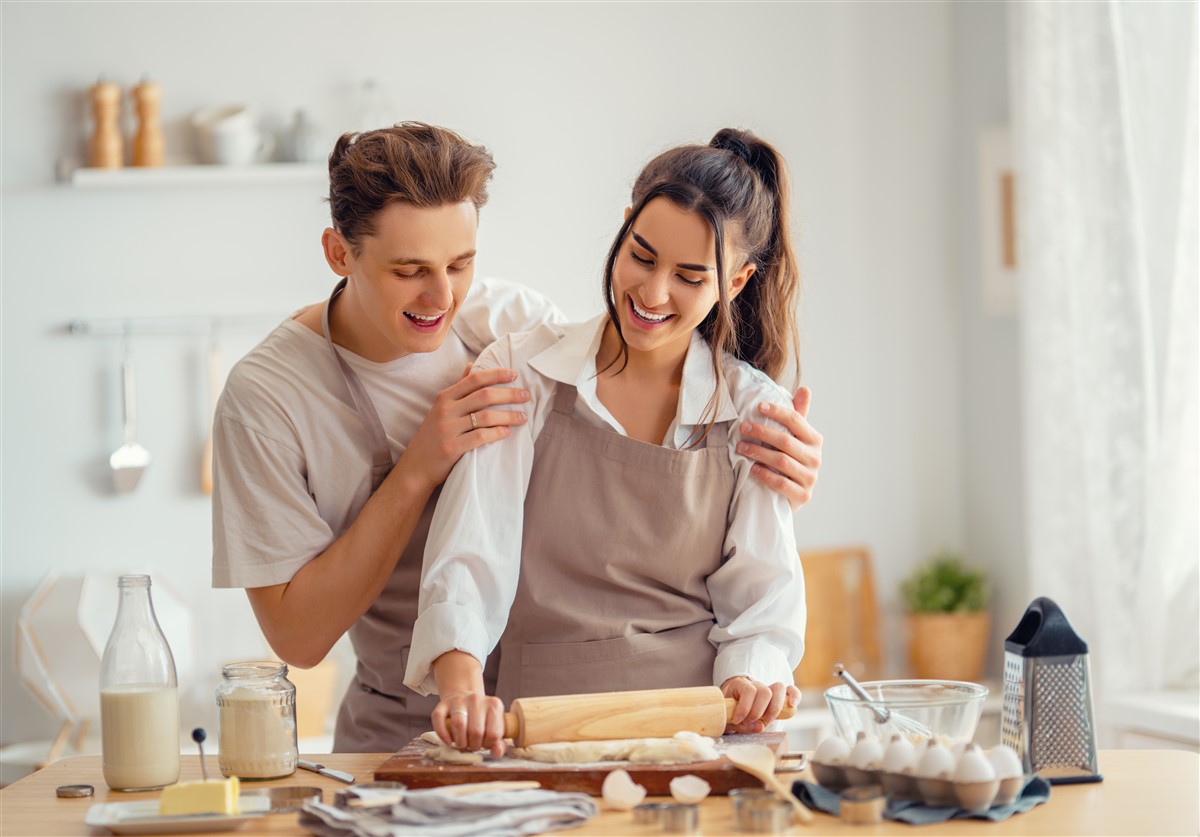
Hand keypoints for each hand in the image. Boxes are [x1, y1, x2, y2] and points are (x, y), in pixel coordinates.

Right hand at [397, 364, 529, 490]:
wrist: (416, 466)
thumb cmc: (432, 436)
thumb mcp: (441, 408)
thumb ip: (457, 387)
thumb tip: (471, 365)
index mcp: (445, 398)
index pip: (475, 380)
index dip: (496, 374)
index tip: (514, 374)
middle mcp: (446, 410)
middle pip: (484, 395)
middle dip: (509, 394)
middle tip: (526, 395)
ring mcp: (448, 429)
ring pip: (486, 416)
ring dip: (508, 416)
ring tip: (523, 417)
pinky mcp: (452, 448)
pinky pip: (480, 437)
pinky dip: (497, 433)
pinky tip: (508, 432)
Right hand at [431, 689, 507, 757]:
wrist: (464, 699)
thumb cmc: (481, 719)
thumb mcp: (494, 727)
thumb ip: (498, 743)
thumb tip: (497, 752)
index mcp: (494, 705)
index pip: (493, 734)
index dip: (488, 744)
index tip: (484, 743)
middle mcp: (477, 699)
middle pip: (476, 731)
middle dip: (473, 745)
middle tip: (472, 744)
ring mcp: (459, 700)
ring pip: (459, 724)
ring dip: (460, 741)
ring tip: (462, 743)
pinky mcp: (443, 704)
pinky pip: (439, 719)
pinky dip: (443, 734)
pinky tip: (448, 741)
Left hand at [721, 677, 799, 733]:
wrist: (731, 703)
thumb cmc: (729, 711)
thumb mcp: (728, 717)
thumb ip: (741, 725)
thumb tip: (759, 727)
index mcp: (740, 685)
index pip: (748, 690)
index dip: (744, 707)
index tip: (738, 720)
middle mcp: (756, 684)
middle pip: (765, 691)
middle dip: (759, 711)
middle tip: (750, 722)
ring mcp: (768, 689)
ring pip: (778, 689)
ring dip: (774, 709)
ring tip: (766, 721)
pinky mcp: (778, 695)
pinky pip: (791, 690)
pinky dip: (794, 696)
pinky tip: (792, 706)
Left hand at [738, 386, 822, 511]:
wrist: (792, 494)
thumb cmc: (791, 459)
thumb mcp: (794, 437)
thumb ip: (798, 415)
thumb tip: (805, 389)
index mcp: (815, 440)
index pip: (797, 420)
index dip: (777, 412)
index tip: (758, 406)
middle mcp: (816, 458)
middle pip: (786, 441)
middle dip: (762, 432)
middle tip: (743, 427)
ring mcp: (811, 478)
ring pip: (782, 462)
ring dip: (759, 453)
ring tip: (741, 447)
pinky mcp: (803, 496)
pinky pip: (782, 484)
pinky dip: (765, 475)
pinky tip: (752, 469)